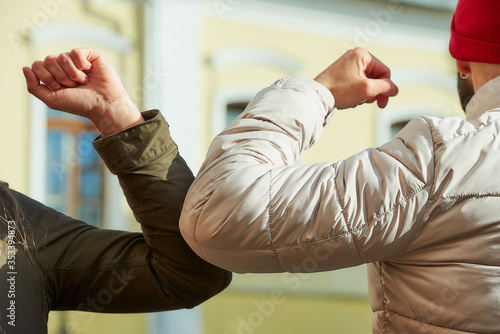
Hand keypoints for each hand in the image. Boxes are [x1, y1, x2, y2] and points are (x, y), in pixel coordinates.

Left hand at [23, 48, 143, 136]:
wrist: (103, 104)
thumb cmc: (80, 104)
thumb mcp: (51, 100)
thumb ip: (33, 86)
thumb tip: (25, 67)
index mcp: (54, 76)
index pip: (37, 65)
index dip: (46, 77)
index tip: (60, 89)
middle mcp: (64, 67)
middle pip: (48, 59)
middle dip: (60, 76)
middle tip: (73, 86)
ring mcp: (77, 61)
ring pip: (62, 56)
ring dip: (72, 73)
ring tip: (83, 81)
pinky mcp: (90, 55)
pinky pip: (76, 52)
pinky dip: (81, 64)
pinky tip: (89, 71)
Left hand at [314, 47, 398, 108]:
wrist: (317, 96)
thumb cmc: (339, 90)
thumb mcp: (367, 89)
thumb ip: (385, 87)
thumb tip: (394, 89)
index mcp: (362, 54)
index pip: (384, 71)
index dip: (386, 88)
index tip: (383, 102)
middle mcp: (355, 56)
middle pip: (376, 76)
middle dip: (374, 91)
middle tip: (371, 102)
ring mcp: (347, 65)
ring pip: (367, 81)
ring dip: (365, 93)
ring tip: (357, 100)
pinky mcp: (341, 74)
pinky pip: (357, 83)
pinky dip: (357, 92)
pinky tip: (350, 99)